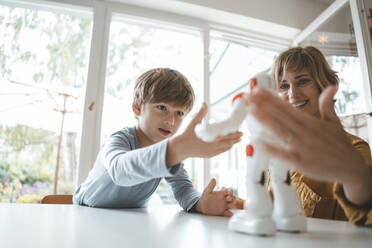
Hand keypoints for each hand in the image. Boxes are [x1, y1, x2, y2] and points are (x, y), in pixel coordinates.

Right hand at [166, 103, 242, 165]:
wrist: (181, 148)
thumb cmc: (187, 135)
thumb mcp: (194, 123)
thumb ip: (201, 113)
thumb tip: (204, 103)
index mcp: (210, 138)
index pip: (225, 135)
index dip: (233, 133)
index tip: (239, 130)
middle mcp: (212, 146)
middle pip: (227, 142)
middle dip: (235, 138)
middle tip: (242, 134)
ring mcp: (211, 152)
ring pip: (225, 148)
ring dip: (232, 143)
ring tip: (238, 140)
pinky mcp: (209, 155)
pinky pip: (221, 152)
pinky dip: (226, 148)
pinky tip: (229, 146)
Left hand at [195, 178, 234, 216]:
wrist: (202, 206)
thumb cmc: (205, 197)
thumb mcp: (207, 191)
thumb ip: (211, 185)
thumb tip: (213, 178)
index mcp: (222, 193)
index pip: (228, 191)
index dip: (230, 191)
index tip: (229, 192)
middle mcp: (224, 199)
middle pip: (232, 198)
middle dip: (232, 198)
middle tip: (228, 198)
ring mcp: (224, 205)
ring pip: (231, 205)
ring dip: (232, 205)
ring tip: (230, 206)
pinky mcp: (223, 211)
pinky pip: (228, 213)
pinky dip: (230, 213)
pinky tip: (230, 213)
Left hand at [244, 86, 371, 205]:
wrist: (351, 167)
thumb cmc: (339, 144)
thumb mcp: (334, 122)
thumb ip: (327, 104)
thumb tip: (331, 87)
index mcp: (309, 122)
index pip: (286, 107)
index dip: (271, 98)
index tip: (257, 90)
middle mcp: (305, 133)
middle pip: (280, 116)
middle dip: (262, 105)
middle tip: (246, 96)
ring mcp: (303, 148)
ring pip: (280, 131)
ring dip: (265, 120)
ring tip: (250, 110)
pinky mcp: (302, 163)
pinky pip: (284, 155)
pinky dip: (272, 149)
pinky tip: (258, 142)